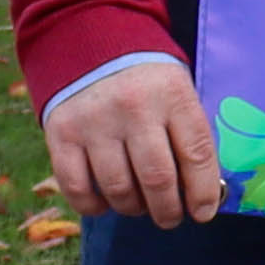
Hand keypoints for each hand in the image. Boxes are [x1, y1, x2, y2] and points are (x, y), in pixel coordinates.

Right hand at [48, 61, 227, 226]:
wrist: (92, 46)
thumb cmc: (147, 83)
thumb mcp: (177, 93)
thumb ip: (189, 136)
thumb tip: (202, 195)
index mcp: (172, 94)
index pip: (196, 154)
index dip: (203, 192)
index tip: (203, 213)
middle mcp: (133, 108)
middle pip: (157, 178)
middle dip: (168, 210)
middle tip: (170, 218)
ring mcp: (94, 122)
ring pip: (119, 188)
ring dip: (134, 209)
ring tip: (140, 206)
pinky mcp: (61, 134)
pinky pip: (77, 188)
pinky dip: (94, 207)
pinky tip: (106, 204)